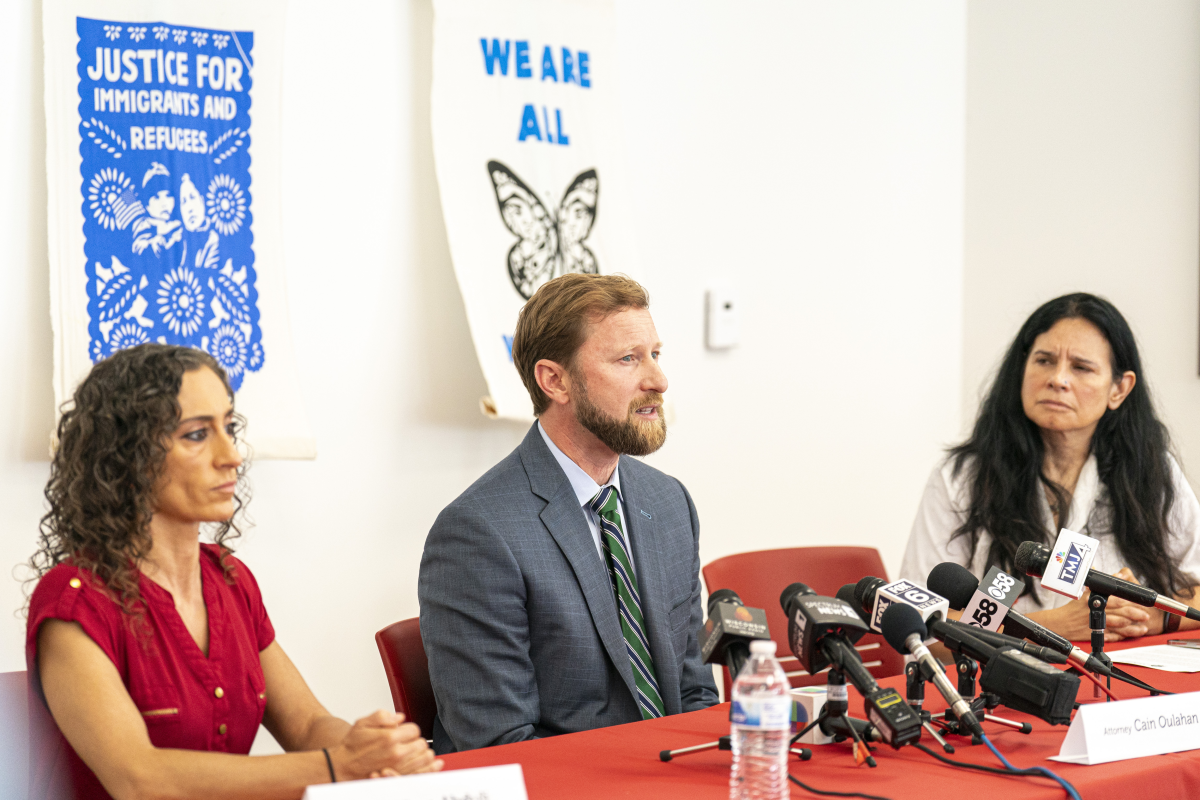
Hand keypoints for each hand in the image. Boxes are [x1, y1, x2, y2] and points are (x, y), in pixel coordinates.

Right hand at [328, 710, 442, 780]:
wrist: (342, 766)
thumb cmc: (352, 746)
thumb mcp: (363, 723)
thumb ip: (382, 716)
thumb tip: (399, 717)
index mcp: (389, 737)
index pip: (414, 730)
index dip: (410, 730)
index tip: (404, 732)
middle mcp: (396, 753)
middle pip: (421, 744)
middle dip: (416, 741)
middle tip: (408, 742)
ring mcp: (397, 767)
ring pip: (424, 759)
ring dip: (423, 754)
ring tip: (416, 752)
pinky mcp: (396, 777)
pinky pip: (420, 773)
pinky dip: (428, 769)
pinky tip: (432, 765)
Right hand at [1025, 568, 1153, 641]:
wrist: (1057, 624)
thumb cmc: (1070, 609)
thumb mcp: (1081, 593)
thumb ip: (1097, 584)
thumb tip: (1108, 572)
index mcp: (1092, 599)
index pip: (1112, 597)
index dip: (1127, 597)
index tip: (1137, 598)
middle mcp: (1094, 611)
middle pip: (1118, 611)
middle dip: (1134, 613)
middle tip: (1145, 614)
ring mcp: (1095, 623)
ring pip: (1118, 625)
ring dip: (1132, 626)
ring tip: (1143, 627)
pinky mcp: (1095, 634)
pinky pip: (1112, 636)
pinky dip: (1122, 636)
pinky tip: (1130, 635)